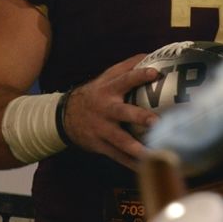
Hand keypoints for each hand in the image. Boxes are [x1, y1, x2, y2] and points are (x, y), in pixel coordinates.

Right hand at [61, 53, 158, 168]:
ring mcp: (103, 130)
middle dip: (140, 117)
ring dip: (137, 148)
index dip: (140, 75)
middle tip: (157, 121)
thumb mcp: (107, 76)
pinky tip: (148, 167)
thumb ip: (128, 66)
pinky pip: (118, 156)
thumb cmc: (96, 93)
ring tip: (155, 153)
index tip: (156, 73)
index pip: (126, 79)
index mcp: (109, 90)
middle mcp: (106, 110)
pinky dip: (132, 163)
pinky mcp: (101, 146)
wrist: (65, 117)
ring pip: (121, 141)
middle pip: (123, 113)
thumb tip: (152, 54)